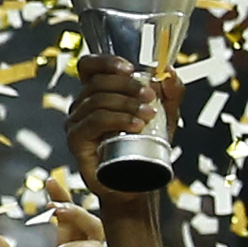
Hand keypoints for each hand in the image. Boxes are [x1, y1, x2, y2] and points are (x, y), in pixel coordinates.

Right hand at [66, 55, 182, 217]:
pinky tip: (135, 125)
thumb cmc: (145, 149)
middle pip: (96, 82)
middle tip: (150, 96)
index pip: (89, 67)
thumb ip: (171, 94)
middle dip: (127, 85)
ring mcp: (76, 123)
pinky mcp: (76, 140)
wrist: (137, 185)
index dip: (106, 62)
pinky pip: (94, 122)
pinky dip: (116, 119)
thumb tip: (170, 73)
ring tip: (148, 114)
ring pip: (97, 101)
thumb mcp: (165, 117)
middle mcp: (81, 105)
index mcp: (97, 94)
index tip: (130, 68)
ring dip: (126, 103)